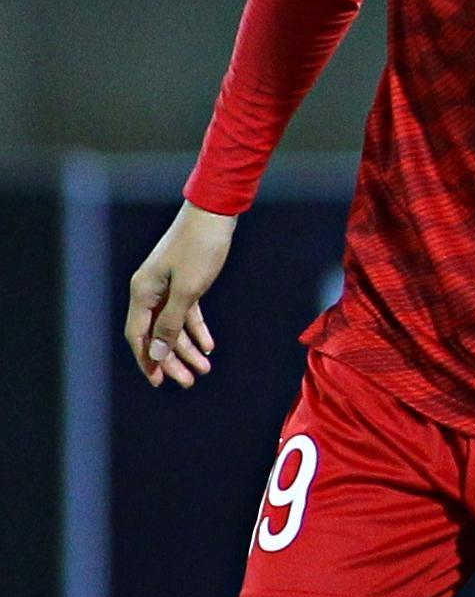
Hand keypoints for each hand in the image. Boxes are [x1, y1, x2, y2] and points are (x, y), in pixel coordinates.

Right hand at [125, 202, 237, 387]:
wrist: (215, 214)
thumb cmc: (200, 248)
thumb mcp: (188, 290)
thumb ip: (171, 323)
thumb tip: (156, 354)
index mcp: (142, 292)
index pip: (139, 336)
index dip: (148, 360)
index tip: (160, 382)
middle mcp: (150, 291)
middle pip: (157, 334)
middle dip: (172, 360)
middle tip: (190, 382)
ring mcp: (167, 286)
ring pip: (173, 326)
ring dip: (187, 348)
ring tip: (205, 369)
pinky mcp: (185, 282)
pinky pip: (186, 312)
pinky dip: (196, 329)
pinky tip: (208, 346)